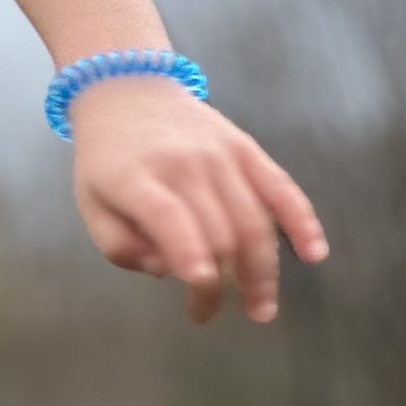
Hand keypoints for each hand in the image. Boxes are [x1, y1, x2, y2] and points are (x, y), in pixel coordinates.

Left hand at [71, 77, 327, 324]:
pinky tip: (314, 254)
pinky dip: (302, 222)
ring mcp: (221, 154)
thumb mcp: (91, 205)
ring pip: (254, 220)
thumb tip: (166, 270)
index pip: (173, 221)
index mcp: (138, 179)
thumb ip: (120, 246)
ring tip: (261, 309)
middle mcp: (186, 164)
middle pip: (220, 232)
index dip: (192, 261)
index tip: (202, 297)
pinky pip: (281, 188)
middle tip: (207, 314)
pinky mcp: (246, 149)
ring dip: (263, 271)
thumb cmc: (107, 160)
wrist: (127, 92)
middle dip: (220, 285)